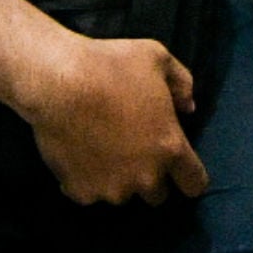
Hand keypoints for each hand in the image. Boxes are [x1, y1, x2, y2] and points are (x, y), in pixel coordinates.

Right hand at [13, 34, 209, 206]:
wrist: (58, 82)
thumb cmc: (111, 65)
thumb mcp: (157, 57)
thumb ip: (181, 84)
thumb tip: (188, 107)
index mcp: (169, 148)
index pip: (194, 183)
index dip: (189, 176)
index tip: (177, 166)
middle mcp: (145, 177)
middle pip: (157, 195)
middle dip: (150, 176)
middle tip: (133, 151)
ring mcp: (111, 189)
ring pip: (122, 194)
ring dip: (118, 179)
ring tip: (101, 151)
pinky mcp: (81, 192)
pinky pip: (89, 193)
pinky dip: (86, 180)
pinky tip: (78, 156)